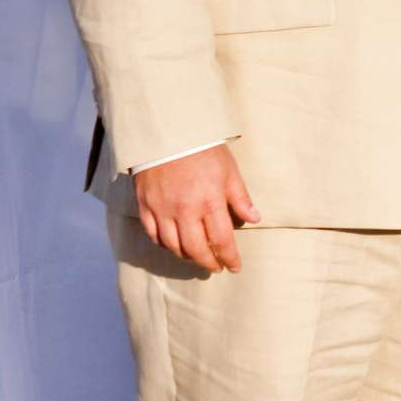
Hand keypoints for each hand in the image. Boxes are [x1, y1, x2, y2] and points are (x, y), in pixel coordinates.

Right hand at [135, 146, 259, 272]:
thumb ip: (240, 197)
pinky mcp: (145, 206)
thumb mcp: (229, 170)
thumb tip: (254, 219)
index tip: (234, 267)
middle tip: (215, 267)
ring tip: (196, 257)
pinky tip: (173, 244)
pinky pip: (153, 235)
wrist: (167, 133)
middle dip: (208, 263)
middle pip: (196, 250)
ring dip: (187, 256)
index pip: (222, 240)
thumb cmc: (203, 150)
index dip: (229, 258)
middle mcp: (185, 211)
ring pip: (173, 246)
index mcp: (210, 201)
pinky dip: (164, 244)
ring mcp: (162, 210)